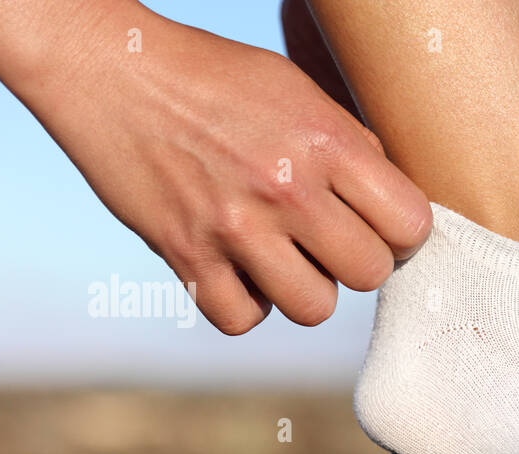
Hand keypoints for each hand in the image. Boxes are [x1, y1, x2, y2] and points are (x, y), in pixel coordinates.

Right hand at [0, 0, 430, 332]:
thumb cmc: (214, 78)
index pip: (409, 224)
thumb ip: (351, 147)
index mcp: (326, 140)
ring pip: (314, 308)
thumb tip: (394, 207)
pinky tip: (238, 271)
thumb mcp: (298, 90)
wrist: (109, 68)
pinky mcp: (186, 255)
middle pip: (369, 274)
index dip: (401, 233)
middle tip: (329, 242)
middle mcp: (286, 186)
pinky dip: (244, 305)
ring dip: (304, 289)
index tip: (379, 226)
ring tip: (283, 257)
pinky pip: (242, 319)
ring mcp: (234, 226)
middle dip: (356, 264)